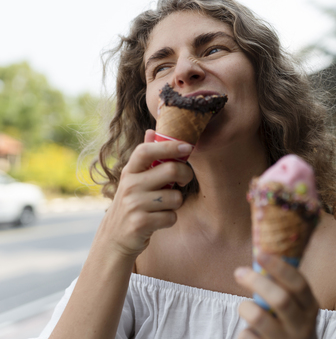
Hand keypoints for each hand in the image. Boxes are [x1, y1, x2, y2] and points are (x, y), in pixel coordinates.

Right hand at [96, 129, 193, 257]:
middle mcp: (129, 185)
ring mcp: (133, 205)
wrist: (114, 239)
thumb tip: (151, 131)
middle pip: (170, 170)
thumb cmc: (132, 204)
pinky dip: (170, 219)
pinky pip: (171, 217)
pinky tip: (158, 220)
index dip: (169, 146)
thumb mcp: (134, 180)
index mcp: (129, 171)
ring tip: (163, 206)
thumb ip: (145, 158)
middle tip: (183, 181)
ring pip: (175, 197)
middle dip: (185, 175)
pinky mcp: (140, 223)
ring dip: (176, 203)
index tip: (187, 147)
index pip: (146, 151)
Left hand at [235, 253, 318, 338]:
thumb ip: (283, 286)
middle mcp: (303, 326)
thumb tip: (260, 253)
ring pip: (259, 318)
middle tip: (239, 272)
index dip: (279, 267)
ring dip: (246, 307)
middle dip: (257, 282)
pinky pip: (247, 336)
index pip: (299, 284)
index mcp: (310, 308)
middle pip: (281, 299)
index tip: (260, 253)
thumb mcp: (296, 307)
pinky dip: (244, 331)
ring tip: (245, 308)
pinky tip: (251, 333)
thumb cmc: (289, 325)